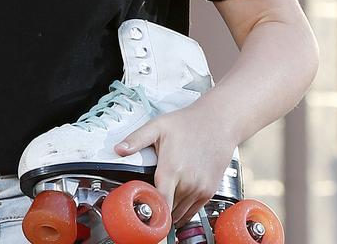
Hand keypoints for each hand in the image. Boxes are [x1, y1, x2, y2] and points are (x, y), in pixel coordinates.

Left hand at [114, 103, 237, 225]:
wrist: (218, 123)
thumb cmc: (188, 123)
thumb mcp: (158, 126)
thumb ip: (136, 140)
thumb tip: (118, 149)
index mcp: (172, 169)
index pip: (160, 203)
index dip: (149, 209)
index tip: (140, 207)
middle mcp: (188, 183)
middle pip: (168, 211)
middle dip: (156, 210)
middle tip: (145, 204)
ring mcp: (201, 189)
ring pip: (181, 214)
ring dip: (169, 213)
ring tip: (158, 206)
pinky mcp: (210, 191)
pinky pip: (194, 211)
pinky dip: (183, 212)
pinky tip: (174, 204)